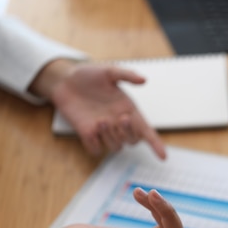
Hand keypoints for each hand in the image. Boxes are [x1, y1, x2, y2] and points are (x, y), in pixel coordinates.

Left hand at [35, 59, 166, 158]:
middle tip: (122, 118)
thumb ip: (127, 75)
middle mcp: (118, 123)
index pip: (147, 131)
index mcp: (128, 110)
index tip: (163, 156)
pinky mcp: (88, 135)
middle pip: (133, 141)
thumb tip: (144, 80)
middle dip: (129, 133)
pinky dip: (95, 143)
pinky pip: (96, 150)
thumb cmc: (88, 75)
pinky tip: (90, 128)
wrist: (64, 80)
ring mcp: (104, 131)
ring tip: (100, 120)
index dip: (156, 144)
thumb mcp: (109, 71)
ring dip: (111, 136)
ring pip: (116, 146)